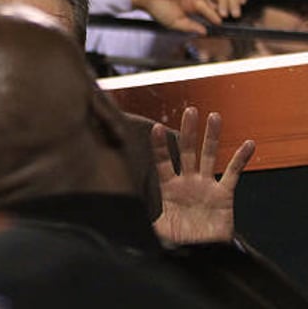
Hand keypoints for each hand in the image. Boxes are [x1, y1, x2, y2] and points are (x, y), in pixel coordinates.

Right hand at [128, 0, 223, 33]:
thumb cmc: (158, 9)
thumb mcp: (175, 22)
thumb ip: (190, 26)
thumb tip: (205, 33)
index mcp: (192, 8)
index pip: (209, 13)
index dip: (215, 18)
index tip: (220, 24)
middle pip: (215, 2)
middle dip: (222, 8)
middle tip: (229, 15)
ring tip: (224, 7)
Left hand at [152, 107, 254, 244]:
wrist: (200, 255)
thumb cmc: (178, 241)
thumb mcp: (155, 228)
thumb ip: (140, 217)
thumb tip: (118, 212)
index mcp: (169, 188)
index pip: (162, 161)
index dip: (159, 145)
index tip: (154, 127)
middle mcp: (187, 182)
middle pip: (187, 150)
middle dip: (188, 130)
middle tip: (189, 110)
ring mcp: (206, 186)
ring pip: (209, 156)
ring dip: (212, 136)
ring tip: (214, 116)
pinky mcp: (224, 195)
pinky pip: (234, 174)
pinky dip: (241, 159)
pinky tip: (248, 144)